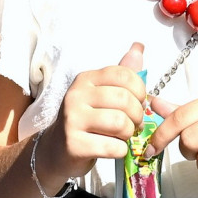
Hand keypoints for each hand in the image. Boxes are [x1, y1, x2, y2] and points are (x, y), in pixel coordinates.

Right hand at [41, 43, 147, 178]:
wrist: (57, 149)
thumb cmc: (85, 120)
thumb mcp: (100, 93)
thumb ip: (122, 74)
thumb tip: (139, 46)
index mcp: (85, 79)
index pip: (124, 75)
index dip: (140, 90)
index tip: (138, 102)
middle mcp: (76, 95)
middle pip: (125, 99)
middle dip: (138, 115)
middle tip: (134, 123)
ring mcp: (73, 119)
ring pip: (120, 123)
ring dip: (129, 134)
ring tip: (123, 135)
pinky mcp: (74, 144)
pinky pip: (114, 147)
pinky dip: (121, 150)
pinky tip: (114, 148)